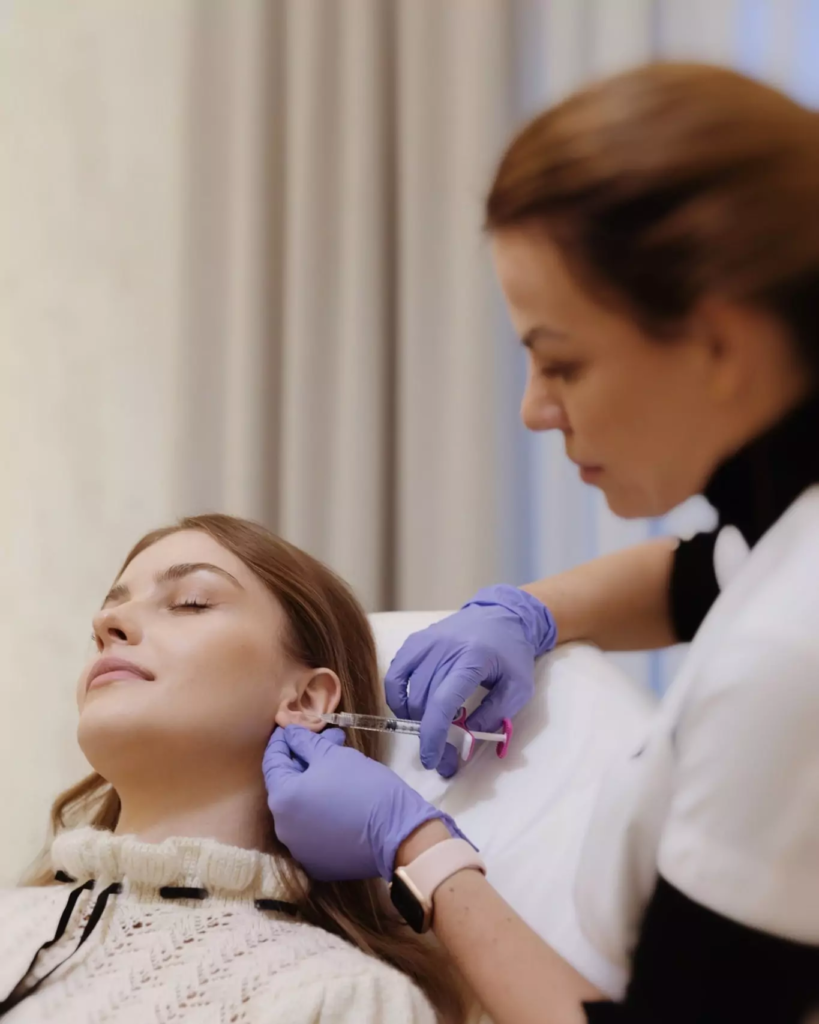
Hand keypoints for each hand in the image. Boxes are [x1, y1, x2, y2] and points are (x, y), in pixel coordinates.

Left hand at [262, 725, 462, 880]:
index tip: (291, 728)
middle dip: (304, 761)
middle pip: (287, 786)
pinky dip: (321, 813)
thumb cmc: (364, 786)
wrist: (398, 832)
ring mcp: (299, 849)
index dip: (283, 741)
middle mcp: (282, 827)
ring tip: (337, 769)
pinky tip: (339, 799)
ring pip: (300, 809)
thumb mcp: (335, 755)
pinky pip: (313, 830)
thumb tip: (291, 733)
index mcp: (282, 798)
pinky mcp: (317, 863)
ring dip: (312, 787)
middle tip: (325, 742)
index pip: (273, 762)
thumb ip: (306, 743)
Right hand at [385, 585, 556, 776]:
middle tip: (443, 754)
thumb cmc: (512, 654)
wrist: (502, 615)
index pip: (443, 702)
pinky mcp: (415, 641)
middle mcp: (444, 648)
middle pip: (424, 702)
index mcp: (472, 658)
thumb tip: (467, 737)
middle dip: (429, 735)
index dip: (433, 735)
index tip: (433, 759)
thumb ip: (495, 714)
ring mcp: (426, 642)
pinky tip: (412, 709)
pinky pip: (395, 675)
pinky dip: (398, 697)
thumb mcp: (519, 688)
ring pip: (409, 692)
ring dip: (416, 719)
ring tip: (433, 729)